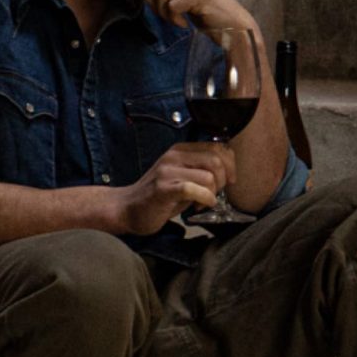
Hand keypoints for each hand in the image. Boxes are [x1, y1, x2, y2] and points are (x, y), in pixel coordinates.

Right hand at [112, 142, 236, 234]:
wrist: (126, 208)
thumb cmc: (158, 197)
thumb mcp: (182, 177)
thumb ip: (202, 170)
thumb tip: (229, 169)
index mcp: (180, 150)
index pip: (217, 147)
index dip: (231, 165)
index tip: (230, 181)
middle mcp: (174, 156)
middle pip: (216, 160)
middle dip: (224, 180)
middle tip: (215, 194)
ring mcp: (168, 171)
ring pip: (208, 177)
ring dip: (212, 193)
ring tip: (201, 202)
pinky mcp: (164, 188)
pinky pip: (194, 189)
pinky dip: (204, 199)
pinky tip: (199, 207)